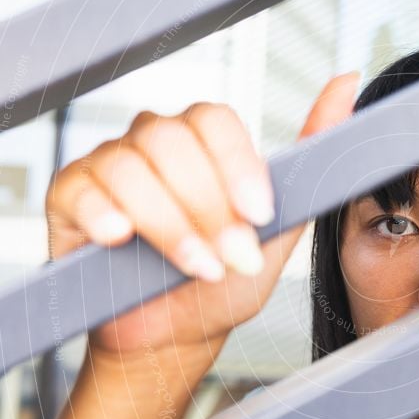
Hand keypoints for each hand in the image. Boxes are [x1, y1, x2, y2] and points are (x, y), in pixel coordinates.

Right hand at [45, 72, 359, 360]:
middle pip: (173, 141)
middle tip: (232, 256)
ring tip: (197, 268)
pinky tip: (124, 242)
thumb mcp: (279, 224)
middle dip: (209, 207)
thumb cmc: (226, 281)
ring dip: (172, 225)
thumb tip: (347, 83)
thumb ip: (309, 156)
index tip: (258, 215)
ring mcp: (109, 165)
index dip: (237, 166)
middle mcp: (154, 143)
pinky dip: (107, 216)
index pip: (215, 122)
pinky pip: (83, 189)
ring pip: (132, 167)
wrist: (179, 335)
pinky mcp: (71, 197)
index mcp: (203, 143)